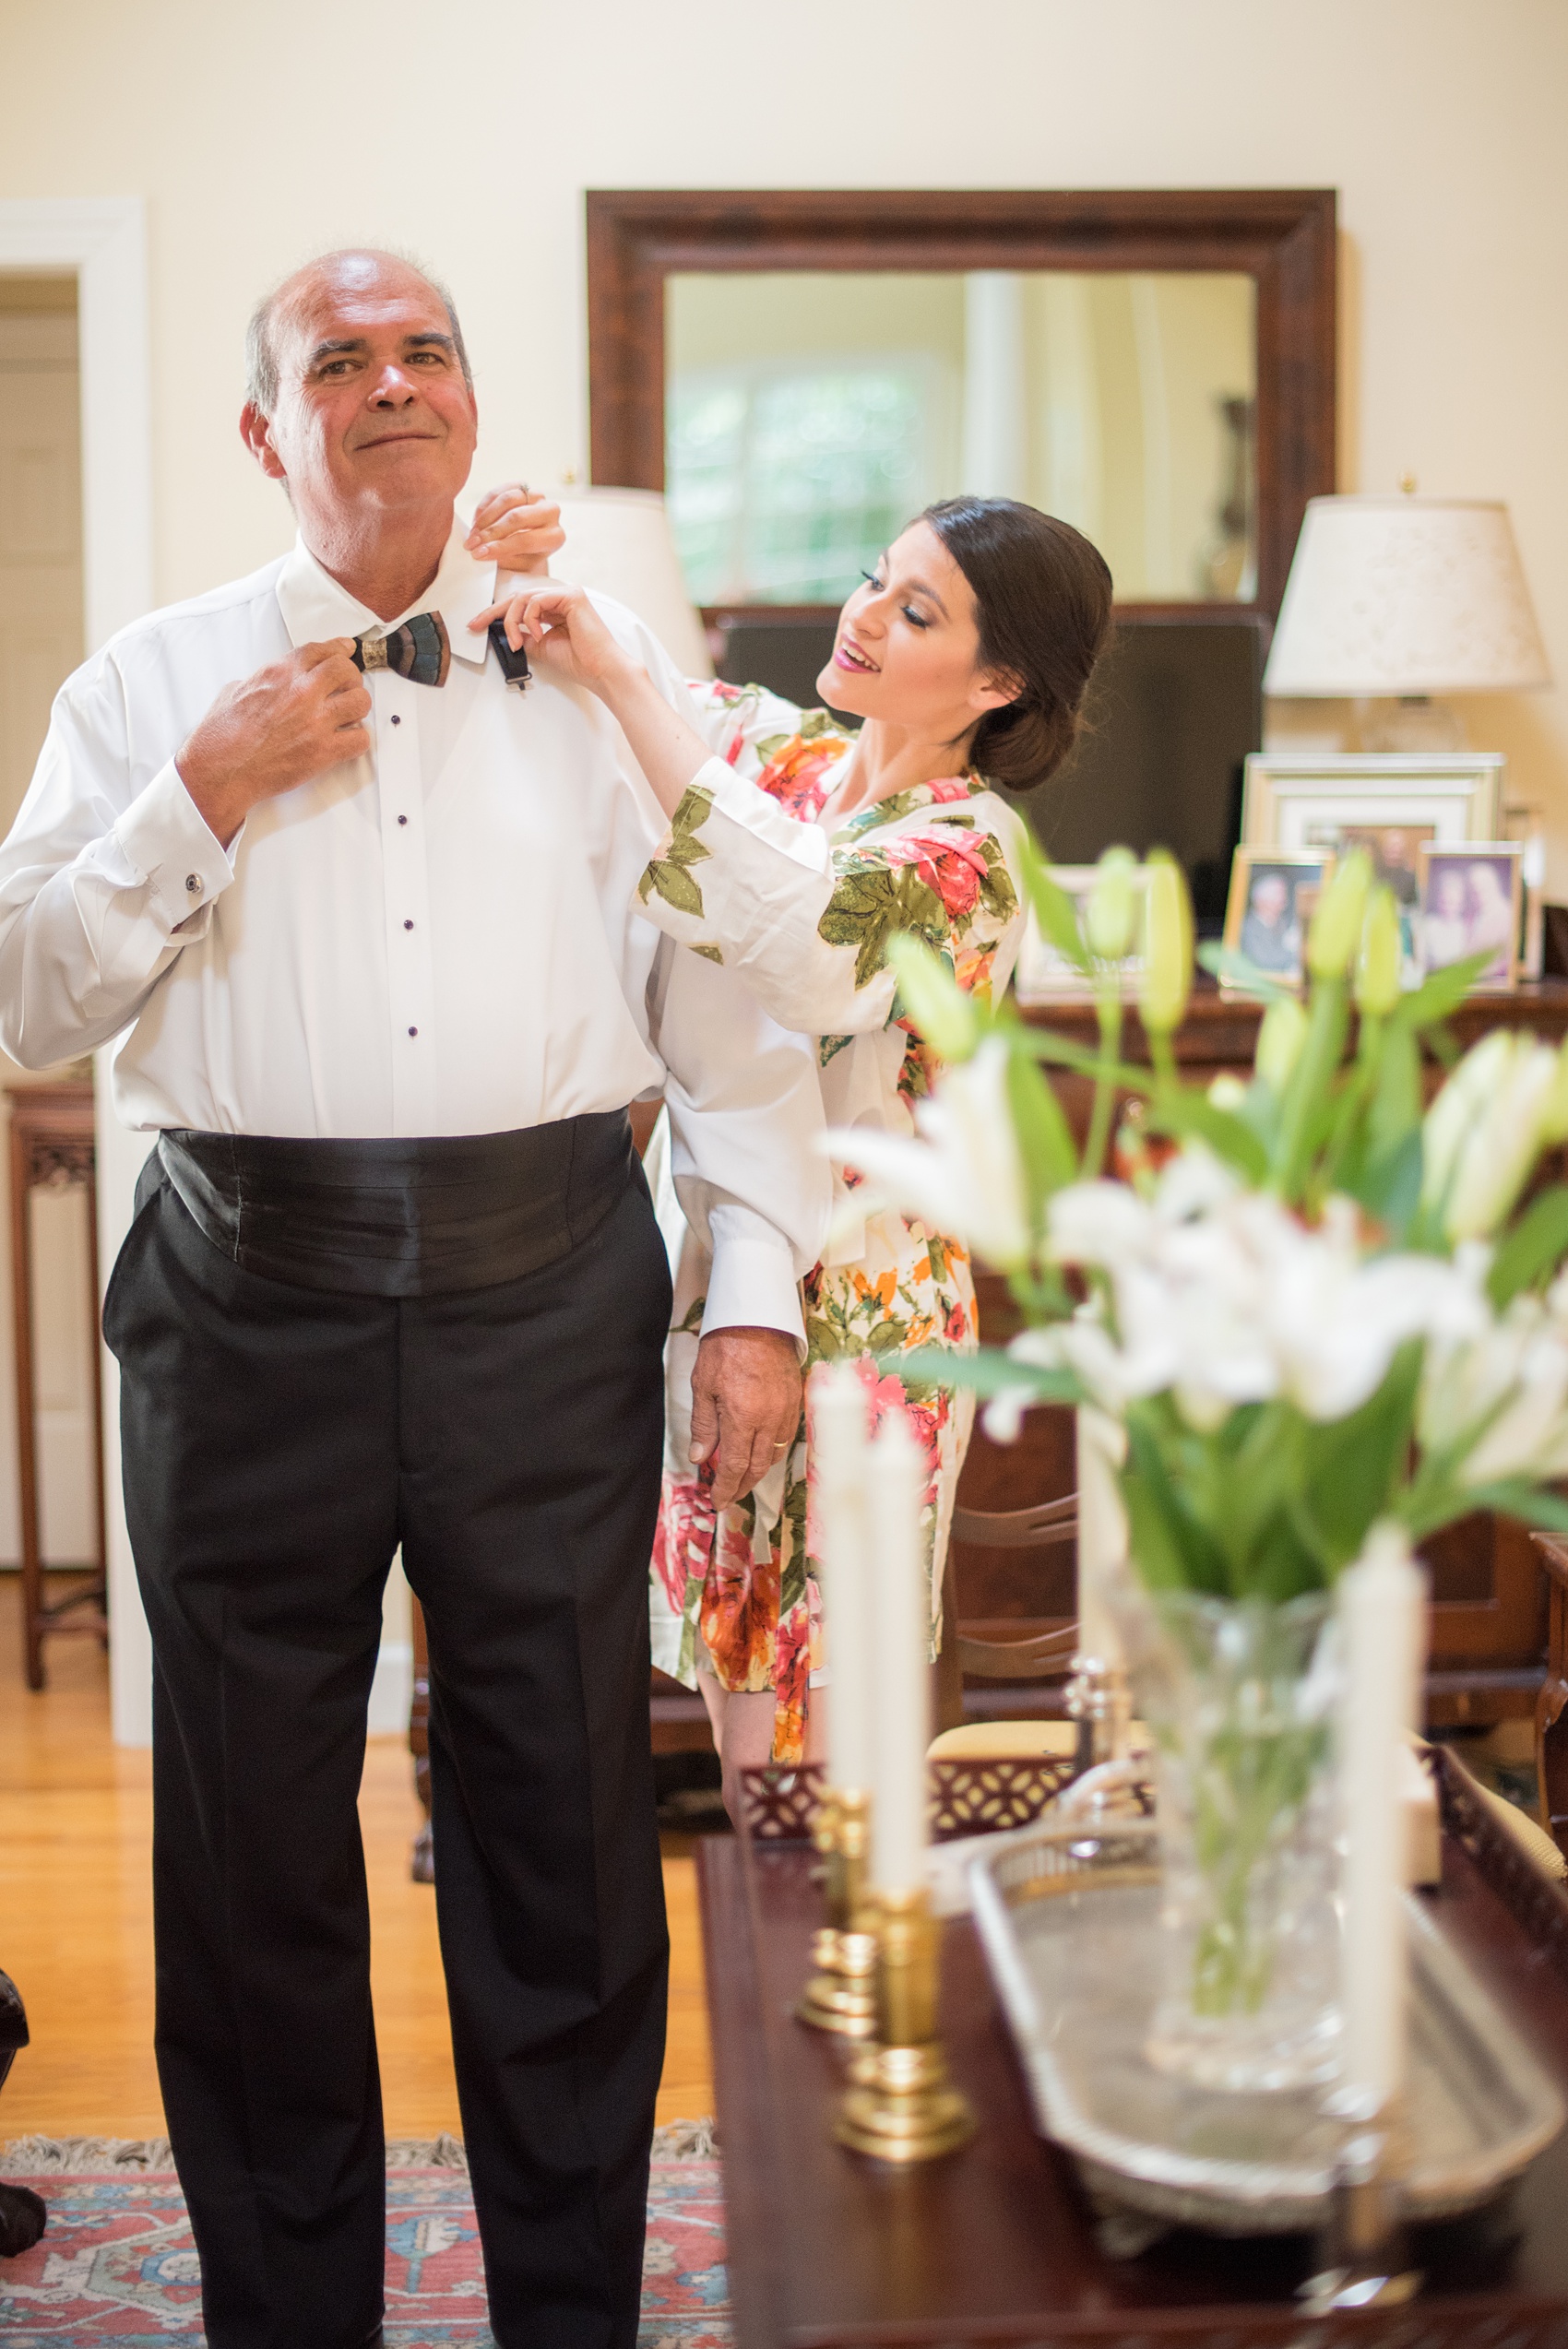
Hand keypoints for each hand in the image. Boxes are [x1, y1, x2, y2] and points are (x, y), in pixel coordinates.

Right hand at [175, 640, 369, 846]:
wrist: (221, 769)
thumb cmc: (222, 735)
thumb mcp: (236, 690)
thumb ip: (263, 681)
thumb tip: (272, 683)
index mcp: (280, 673)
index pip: (321, 650)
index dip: (338, 649)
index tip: (346, 650)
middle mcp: (302, 692)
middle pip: (346, 670)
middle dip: (350, 677)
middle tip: (346, 688)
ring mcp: (315, 721)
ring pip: (360, 701)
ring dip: (357, 708)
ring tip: (346, 716)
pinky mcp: (323, 751)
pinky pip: (361, 739)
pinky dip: (358, 740)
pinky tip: (345, 741)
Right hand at [465, 483, 564, 574]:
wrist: (530, 543)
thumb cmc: (525, 556)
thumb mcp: (520, 565)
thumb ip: (505, 559)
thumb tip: (484, 551)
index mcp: (555, 536)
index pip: (526, 541)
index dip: (500, 547)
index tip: (479, 554)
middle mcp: (551, 513)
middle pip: (517, 518)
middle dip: (491, 532)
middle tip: (472, 544)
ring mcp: (537, 496)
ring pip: (507, 500)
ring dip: (486, 518)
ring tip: (473, 533)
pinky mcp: (523, 486)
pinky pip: (499, 491)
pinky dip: (485, 506)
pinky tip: (477, 520)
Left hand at [470, 581, 636, 698]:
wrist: (600, 671)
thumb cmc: (579, 661)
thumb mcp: (540, 647)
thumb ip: (523, 635)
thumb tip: (504, 631)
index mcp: (555, 609)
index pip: (521, 605)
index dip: (496, 614)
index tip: (478, 625)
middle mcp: (561, 598)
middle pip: (518, 597)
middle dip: (494, 612)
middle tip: (478, 624)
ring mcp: (567, 594)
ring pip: (524, 597)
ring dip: (513, 621)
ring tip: (516, 642)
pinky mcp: (572, 595)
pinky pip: (537, 600)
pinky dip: (530, 618)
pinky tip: (537, 634)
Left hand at [690, 1327, 802, 1508]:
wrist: (758, 1319)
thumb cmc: (726, 1347)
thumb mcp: (703, 1386)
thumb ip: (704, 1425)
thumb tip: (701, 1458)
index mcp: (743, 1418)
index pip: (736, 1467)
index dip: (727, 1488)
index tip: (719, 1501)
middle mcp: (769, 1420)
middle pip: (758, 1467)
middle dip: (743, 1486)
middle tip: (729, 1495)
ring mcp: (786, 1411)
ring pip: (775, 1455)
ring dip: (758, 1471)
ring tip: (742, 1477)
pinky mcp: (795, 1401)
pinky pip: (787, 1437)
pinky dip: (773, 1451)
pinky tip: (761, 1451)